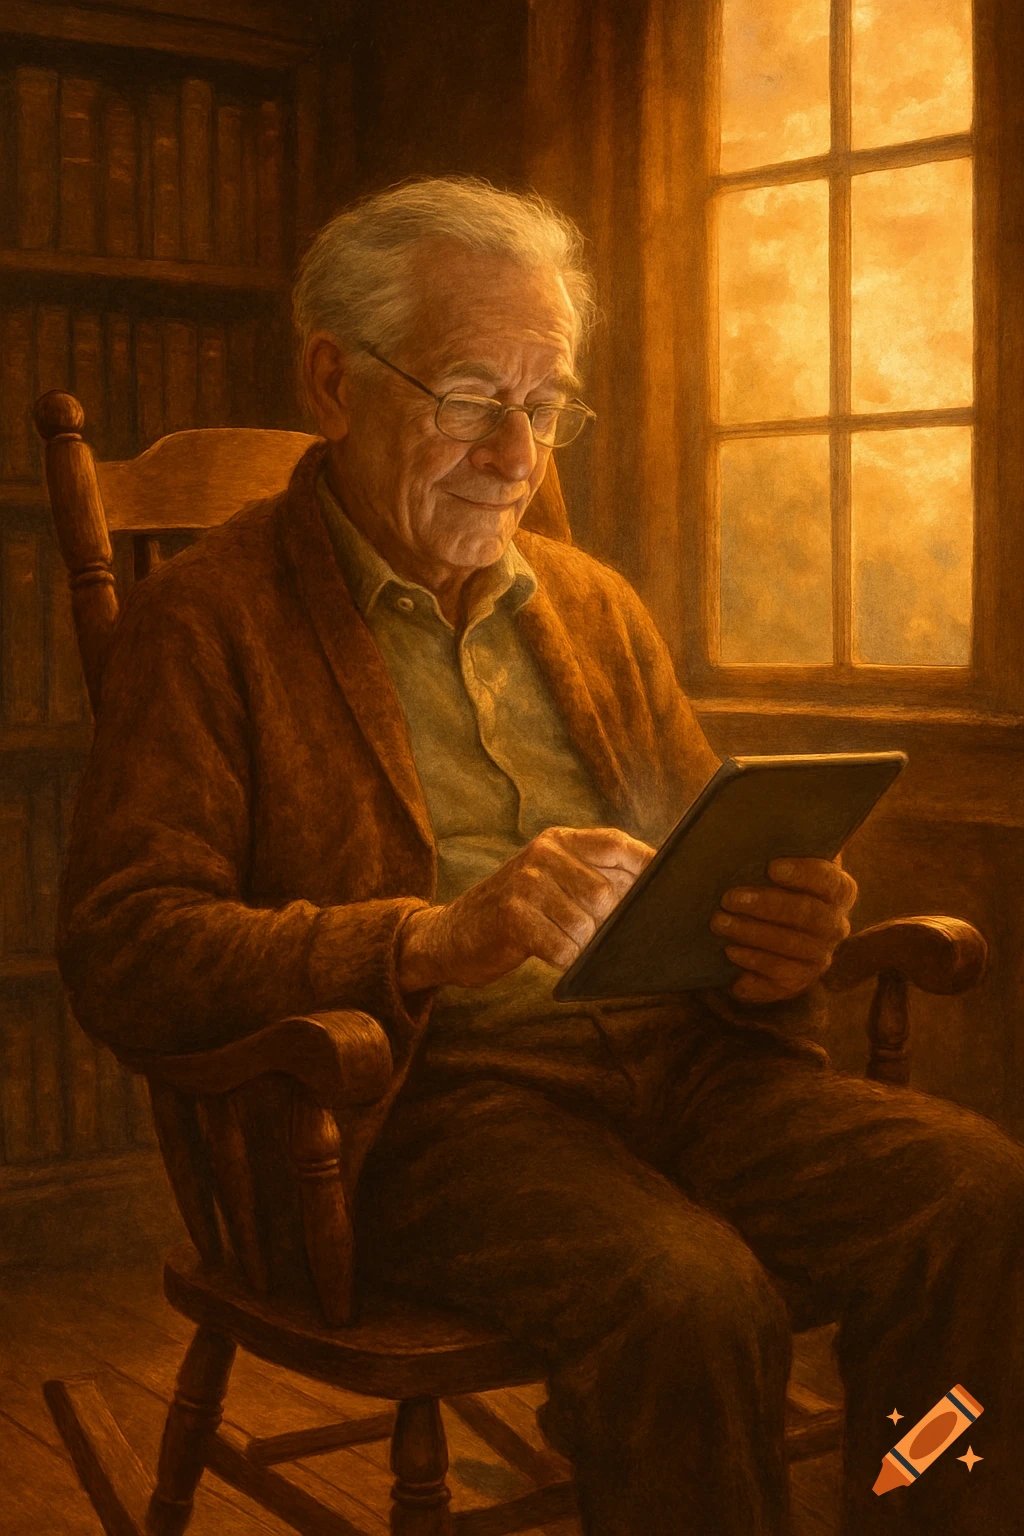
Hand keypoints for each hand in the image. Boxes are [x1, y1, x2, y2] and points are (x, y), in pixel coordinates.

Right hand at [398, 826, 654, 991]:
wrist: (451, 936)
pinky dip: (564, 961)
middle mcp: (542, 854)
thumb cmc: (517, 913)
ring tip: (564, 944)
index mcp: (559, 840)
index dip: (648, 867)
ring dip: (584, 946)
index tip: (673, 887)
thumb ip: (593, 877)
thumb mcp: (550, 881)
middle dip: (609, 923)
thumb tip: (654, 893)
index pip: (617, 845)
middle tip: (593, 936)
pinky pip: (562, 948)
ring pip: (587, 924)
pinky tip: (551, 956)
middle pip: (607, 892)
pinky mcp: (512, 916)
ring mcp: (525, 882)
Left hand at [710, 857, 857, 1003]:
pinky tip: (730, 953)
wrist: (774, 926)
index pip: (828, 881)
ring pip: (789, 947)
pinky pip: (778, 978)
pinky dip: (753, 966)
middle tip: (729, 898)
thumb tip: (752, 825)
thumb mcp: (783, 862)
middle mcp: (835, 925)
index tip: (771, 867)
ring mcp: (819, 956)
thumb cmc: (774, 884)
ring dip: (752, 935)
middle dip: (766, 906)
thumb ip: (778, 847)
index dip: (802, 874)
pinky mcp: (799, 981)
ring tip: (719, 923)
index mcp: (838, 890)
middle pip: (807, 915)